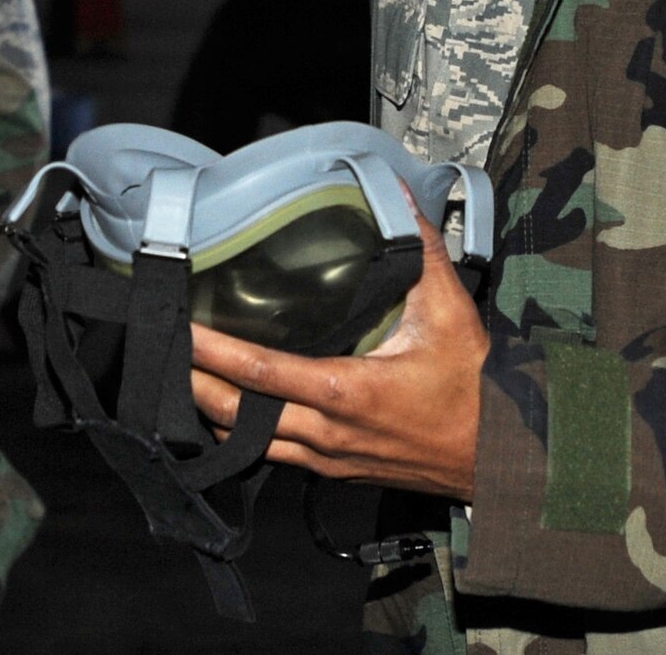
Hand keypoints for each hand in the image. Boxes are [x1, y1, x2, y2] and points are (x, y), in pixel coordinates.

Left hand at [189, 206, 487, 500]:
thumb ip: (421, 248)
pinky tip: (231, 411)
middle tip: (164, 354)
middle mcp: (327, 433)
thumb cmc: (473, 386)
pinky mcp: (335, 472)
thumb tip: (398, 193)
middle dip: (195, 385)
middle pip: (237, 416)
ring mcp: (327, 459)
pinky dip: (242, 433)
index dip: (214, 353)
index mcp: (348, 392)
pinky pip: (272, 456)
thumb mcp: (450, 310)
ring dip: (213, 413)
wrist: (501, 454)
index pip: (261, 373)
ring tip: (186, 378)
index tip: (182, 332)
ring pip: (248, 443)